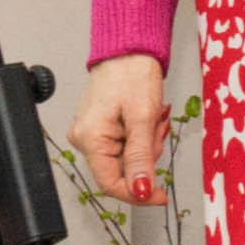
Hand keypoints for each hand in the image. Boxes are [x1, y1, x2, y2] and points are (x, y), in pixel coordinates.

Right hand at [74, 54, 170, 209]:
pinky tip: (146, 118)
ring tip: (152, 117)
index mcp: (90, 139)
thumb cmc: (131, 74)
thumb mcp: (143, 118)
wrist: (128, 49)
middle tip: (157, 128)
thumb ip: (141, 158)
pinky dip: (140, 136)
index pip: (111, 184)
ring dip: (146, 144)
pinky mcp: (100, 127)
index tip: (160, 195)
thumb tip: (141, 190)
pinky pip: (124, 144)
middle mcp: (84, 139)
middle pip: (121, 171)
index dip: (138, 194)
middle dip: (146, 156)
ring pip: (126, 158)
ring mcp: (91, 133)